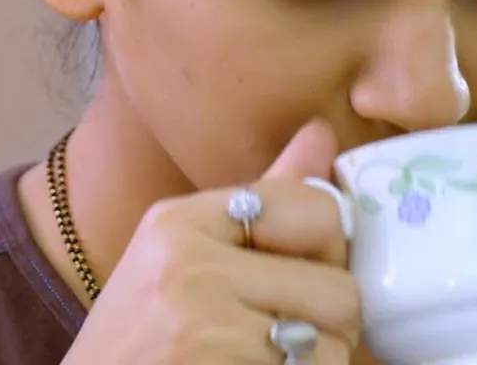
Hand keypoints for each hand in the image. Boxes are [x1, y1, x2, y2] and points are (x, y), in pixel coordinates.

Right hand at [62, 121, 359, 363]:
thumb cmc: (139, 335)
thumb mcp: (179, 254)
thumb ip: (259, 198)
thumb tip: (321, 133)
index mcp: (177, 221)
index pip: (311, 207)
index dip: (330, 247)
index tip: (306, 271)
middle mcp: (186, 263)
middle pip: (337, 286)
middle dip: (331, 320)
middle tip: (296, 332)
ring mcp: (201, 323)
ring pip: (331, 343)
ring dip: (317, 359)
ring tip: (274, 357)